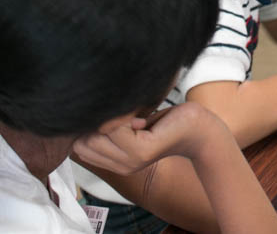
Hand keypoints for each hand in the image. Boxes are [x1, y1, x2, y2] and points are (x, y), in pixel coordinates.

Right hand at [72, 103, 220, 174]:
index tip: (111, 118)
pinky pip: (116, 128)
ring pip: (99, 133)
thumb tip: (80, 109)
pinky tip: (142, 120)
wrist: (198, 129)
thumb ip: (107, 125)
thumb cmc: (164, 122)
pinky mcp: (142, 151)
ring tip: (135, 118)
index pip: (78, 146)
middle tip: (126, 117)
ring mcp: (130, 162)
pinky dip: (125, 116)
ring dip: (114, 117)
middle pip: (85, 140)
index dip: (87, 127)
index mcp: (114, 162)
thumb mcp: (129, 125)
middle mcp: (120, 167)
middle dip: (99, 121)